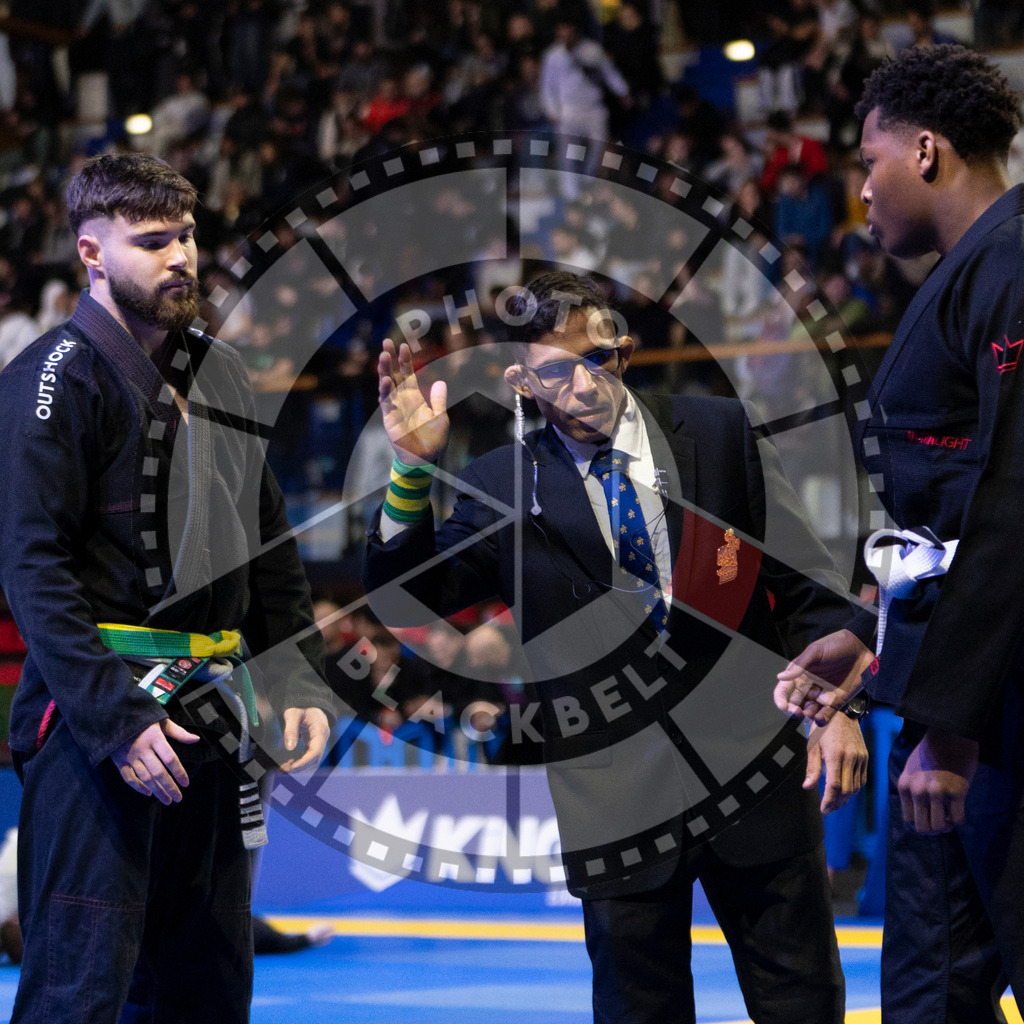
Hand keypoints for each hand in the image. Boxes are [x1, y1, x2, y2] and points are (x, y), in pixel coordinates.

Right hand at [111, 719, 199, 804]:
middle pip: (158, 772)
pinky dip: (138, 787)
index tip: (186, 783)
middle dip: (169, 787)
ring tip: (167, 800)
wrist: (114, 715)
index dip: (179, 772)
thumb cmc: (142, 717)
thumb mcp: (161, 720)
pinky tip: (148, 793)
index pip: (170, 758)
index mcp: (154, 738)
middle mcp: (142, 749)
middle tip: (178, 798)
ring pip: (145, 778)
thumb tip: (196, 739)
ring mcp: (129, 756)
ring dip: (157, 790)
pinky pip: (128, 778)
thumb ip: (178, 732)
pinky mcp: (119, 761)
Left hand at [280, 707, 330, 771]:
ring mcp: (319, 740)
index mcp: (320, 730)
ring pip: (313, 759)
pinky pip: (309, 755)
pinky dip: (300, 761)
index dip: (304, 762)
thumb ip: (291, 730)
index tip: (291, 768)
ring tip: (284, 769)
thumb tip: (289, 748)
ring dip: (300, 766)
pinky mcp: (314, 742)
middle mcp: (322, 737)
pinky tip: (289, 763)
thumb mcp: (293, 714)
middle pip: (315, 758)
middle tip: (284, 770)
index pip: (316, 751)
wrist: (306, 701)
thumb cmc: (300, 706)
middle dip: (300, 767)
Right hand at [378, 339, 448, 463]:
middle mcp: (402, 401)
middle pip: (394, 375)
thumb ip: (438, 400)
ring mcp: (394, 409)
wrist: (427, 459)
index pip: (407, 374)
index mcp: (413, 398)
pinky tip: (386, 381)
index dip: (405, 360)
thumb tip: (441, 381)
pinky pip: (386, 404)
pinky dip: (386, 392)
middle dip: (390, 360)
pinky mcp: (390, 420)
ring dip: (385, 371)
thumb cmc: (433, 440)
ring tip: (384, 356)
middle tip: (386, 342)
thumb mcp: (440, 416)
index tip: (403, 345)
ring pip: (387, 387)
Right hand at [775, 628, 874, 724]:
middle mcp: (809, 685)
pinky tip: (820, 718)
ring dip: (806, 714)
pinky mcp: (836, 701)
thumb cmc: (836, 645)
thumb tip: (780, 677)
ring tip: (809, 713)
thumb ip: (799, 666)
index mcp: (800, 673)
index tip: (783, 706)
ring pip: (809, 710)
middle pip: (794, 703)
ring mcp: (822, 694)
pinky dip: (822, 719)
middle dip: (792, 710)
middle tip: (796, 711)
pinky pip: (826, 714)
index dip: (781, 699)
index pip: (784, 689)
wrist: (861, 649)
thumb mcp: (815, 651)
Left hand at [805, 715, 867, 814]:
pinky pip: (862, 779)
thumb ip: (812, 768)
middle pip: (847, 790)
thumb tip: (807, 787)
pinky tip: (845, 790)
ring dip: (846, 798)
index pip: (834, 785)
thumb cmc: (822, 728)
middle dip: (837, 802)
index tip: (823, 810)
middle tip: (828, 809)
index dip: (829, 800)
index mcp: (836, 755)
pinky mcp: (865, 757)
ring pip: (856, 787)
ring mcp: (861, 758)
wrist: (841, 711)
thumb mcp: (812, 746)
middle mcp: (851, 758)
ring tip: (835, 802)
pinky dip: (854, 788)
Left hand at [898, 728, 977, 833]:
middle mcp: (917, 791)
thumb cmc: (931, 752)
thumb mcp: (911, 770)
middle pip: (923, 828)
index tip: (930, 817)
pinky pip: (958, 819)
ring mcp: (937, 792)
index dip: (921, 822)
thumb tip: (918, 813)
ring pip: (939, 827)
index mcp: (904, 786)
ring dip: (947, 826)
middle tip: (942, 822)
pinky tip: (959, 809)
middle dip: (934, 829)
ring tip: (951, 817)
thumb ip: (912, 790)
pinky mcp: (956, 791)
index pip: (908, 819)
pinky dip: (959, 819)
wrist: (949, 734)